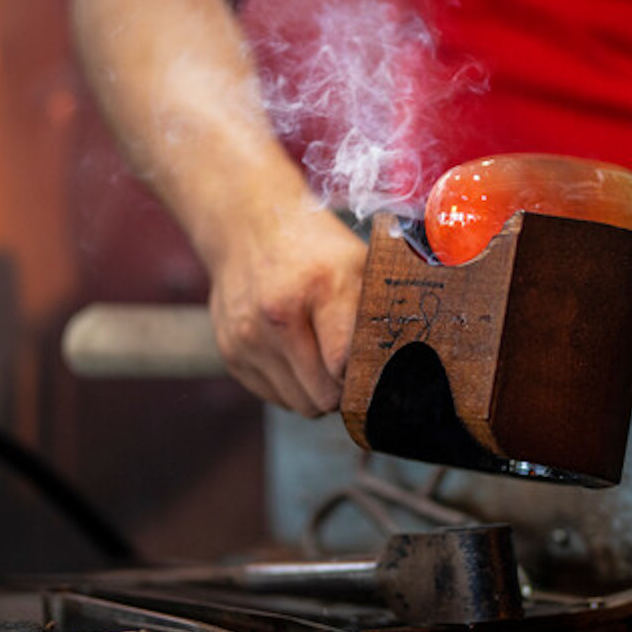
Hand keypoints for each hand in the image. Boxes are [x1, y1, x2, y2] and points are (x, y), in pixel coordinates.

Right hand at [207, 204, 367, 415]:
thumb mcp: (357, 263)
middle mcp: (278, 315)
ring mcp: (248, 337)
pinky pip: (275, 397)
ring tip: (323, 359)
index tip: (376, 372)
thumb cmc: (315, 249)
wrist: (247, 226)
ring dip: (317, 391)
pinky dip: (291, 385)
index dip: (366, 376)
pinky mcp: (230, 352)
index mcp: (321, 287)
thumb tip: (401, 363)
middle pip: (323, 396)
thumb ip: (378, 310)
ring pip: (300, 405)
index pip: (345, 364)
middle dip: (343, 390)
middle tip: (352, 368)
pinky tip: (295, 353)